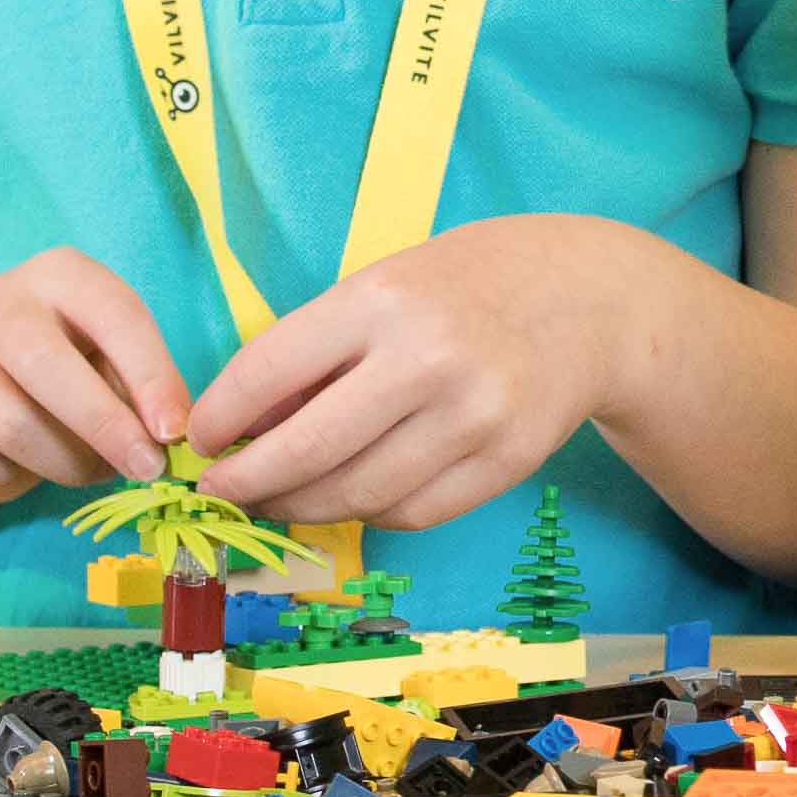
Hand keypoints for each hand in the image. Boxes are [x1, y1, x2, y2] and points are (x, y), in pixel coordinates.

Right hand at [0, 246, 193, 503]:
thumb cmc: (64, 364)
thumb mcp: (107, 356)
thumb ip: (137, 385)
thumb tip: (168, 434)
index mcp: (58, 273)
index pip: (114, 315)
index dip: (151, 376)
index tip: (174, 431)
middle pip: (47, 367)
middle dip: (104, 427)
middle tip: (144, 468)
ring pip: (8, 422)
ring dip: (63, 463)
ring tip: (89, 471)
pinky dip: (5, 479)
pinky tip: (21, 468)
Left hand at [185, 215, 647, 535]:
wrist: (596, 299)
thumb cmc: (472, 284)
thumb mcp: (388, 284)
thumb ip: (319, 350)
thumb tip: (240, 429)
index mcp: (384, 301)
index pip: (268, 374)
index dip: (219, 419)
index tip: (200, 441)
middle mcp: (428, 361)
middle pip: (305, 452)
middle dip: (245, 482)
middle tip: (221, 490)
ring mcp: (474, 418)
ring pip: (356, 495)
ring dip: (301, 506)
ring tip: (281, 496)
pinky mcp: (507, 462)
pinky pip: (411, 513)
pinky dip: (368, 512)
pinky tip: (353, 492)